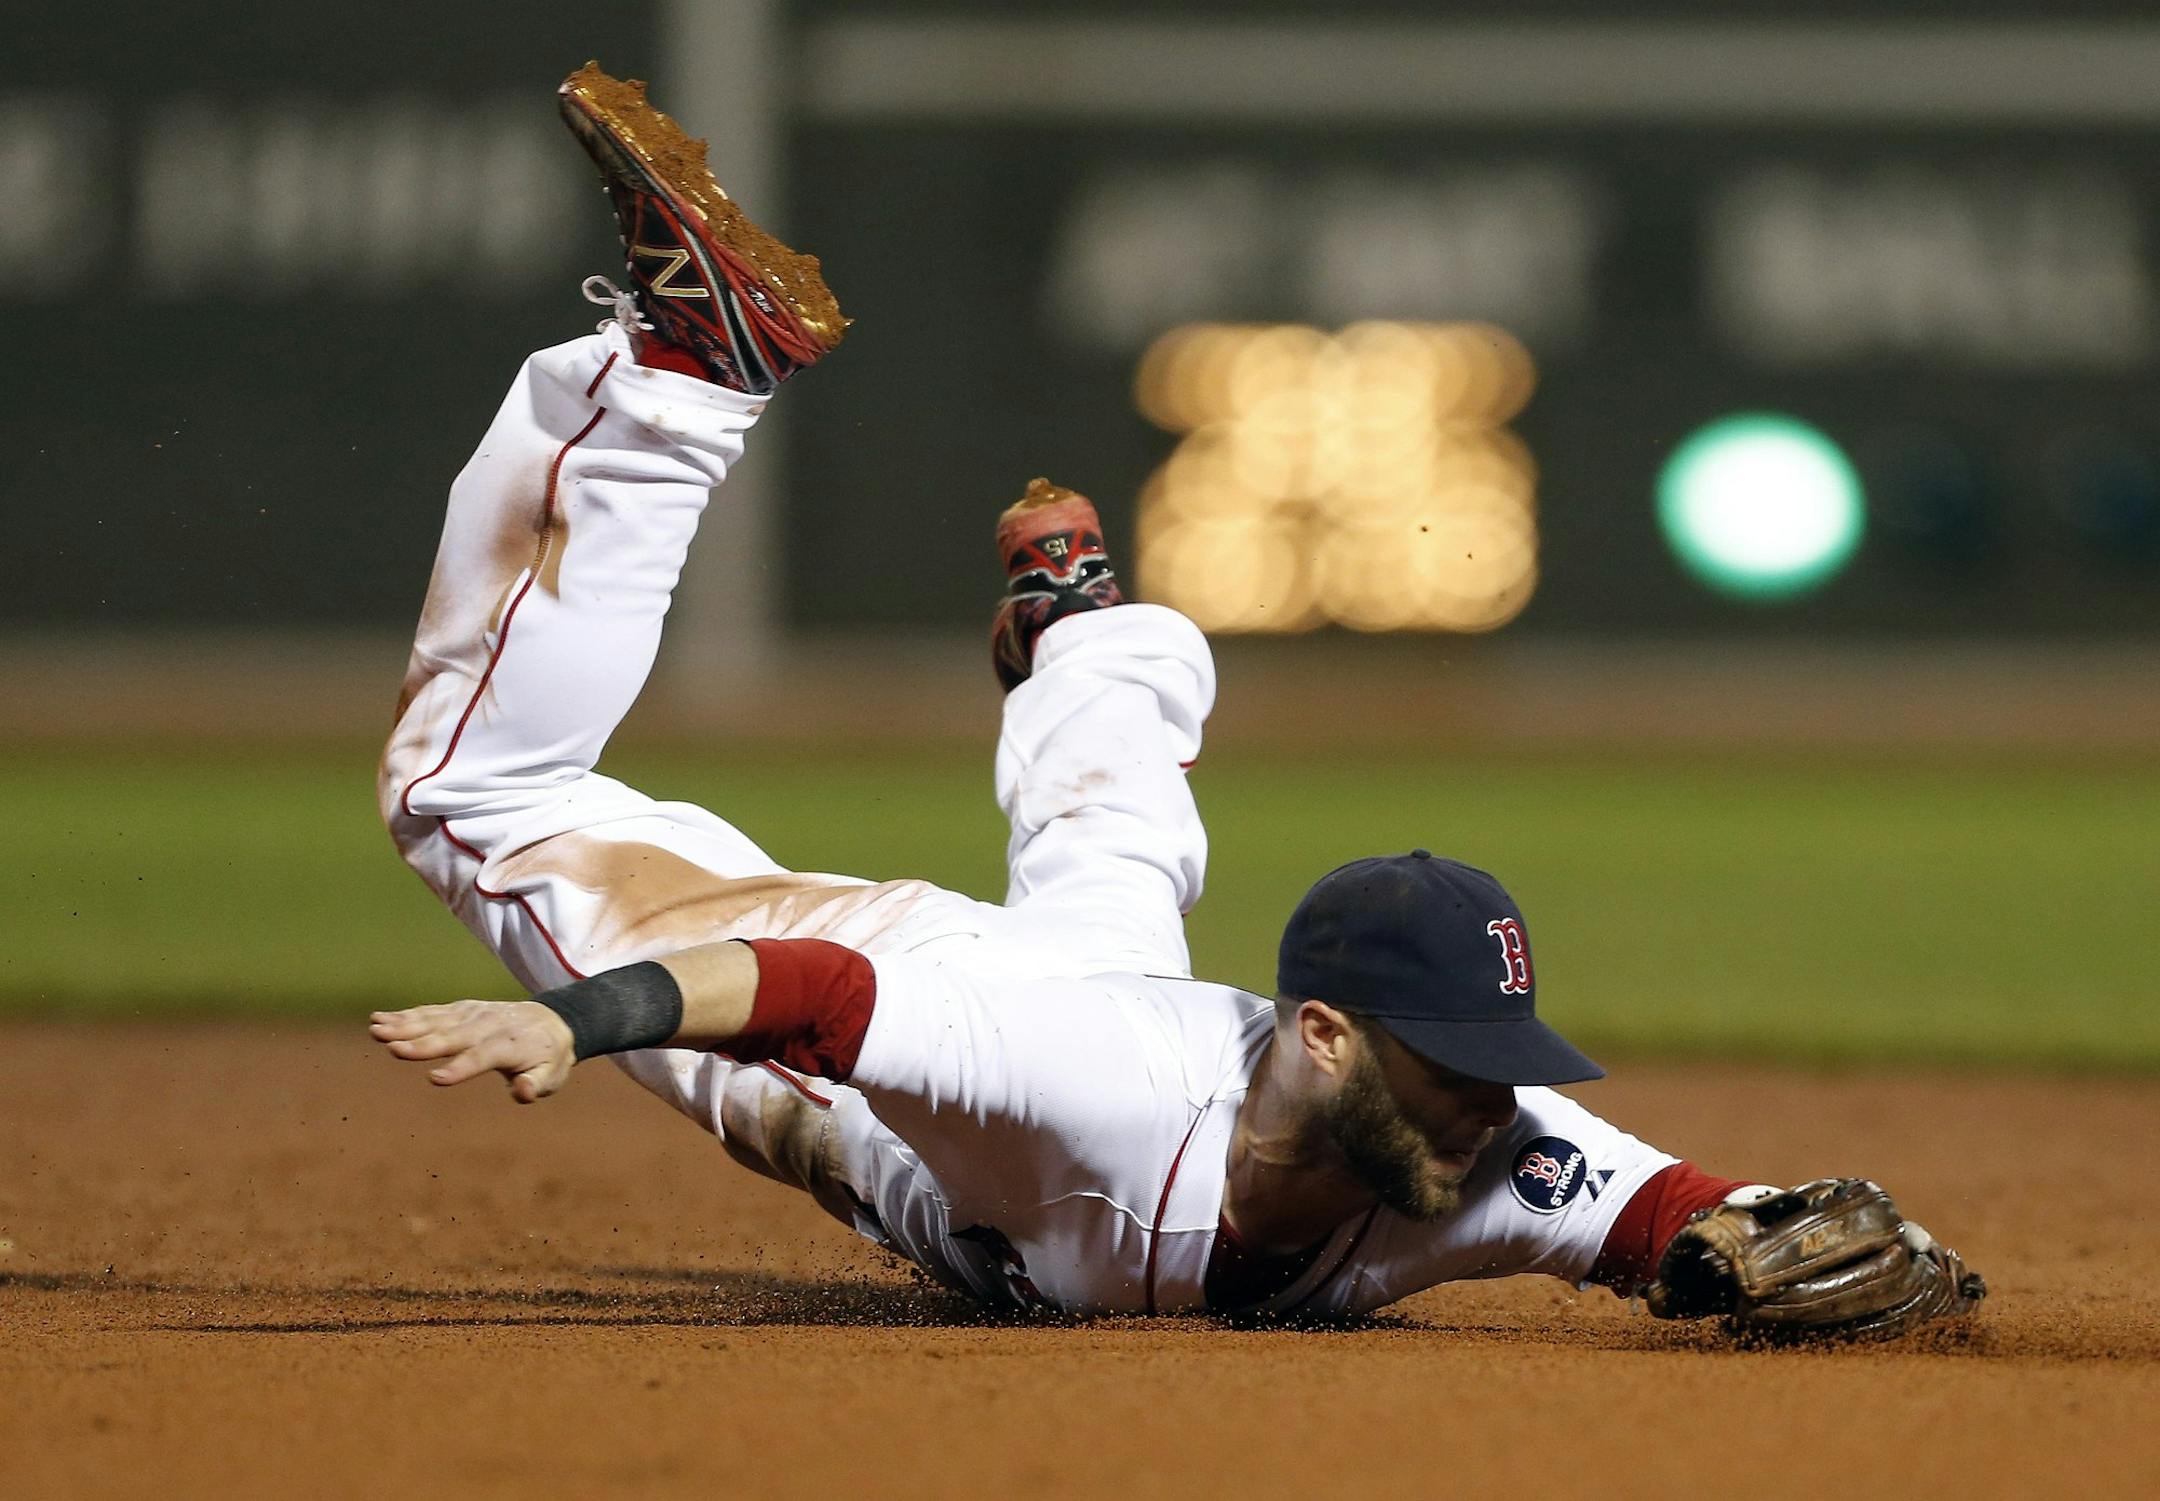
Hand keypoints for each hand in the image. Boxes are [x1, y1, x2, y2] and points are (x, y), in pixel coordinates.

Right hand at [368, 999, 575, 1102]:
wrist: (554, 1021)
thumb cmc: (549, 1058)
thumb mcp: (552, 1076)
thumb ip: (536, 1085)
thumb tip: (522, 1091)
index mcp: (509, 1045)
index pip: (481, 1058)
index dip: (460, 1069)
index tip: (434, 1079)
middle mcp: (488, 1025)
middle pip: (451, 1037)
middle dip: (420, 1044)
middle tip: (391, 1048)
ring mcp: (473, 1014)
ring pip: (435, 1020)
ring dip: (404, 1024)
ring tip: (375, 1029)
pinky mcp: (463, 1009)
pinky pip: (432, 1012)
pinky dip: (407, 1014)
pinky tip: (382, 1018)